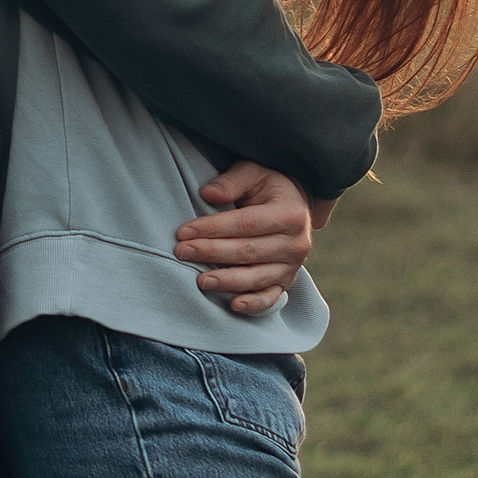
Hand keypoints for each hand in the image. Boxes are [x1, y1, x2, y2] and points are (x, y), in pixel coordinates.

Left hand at [173, 162, 326, 317]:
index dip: (213, 229)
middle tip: (181, 252)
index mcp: (290, 214)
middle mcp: (296, 243)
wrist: (294, 204)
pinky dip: (253, 304)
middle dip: (211, 253)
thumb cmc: (268, 186)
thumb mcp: (253, 172)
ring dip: (227, 281)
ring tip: (200, 281)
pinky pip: (270, 298)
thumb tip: (207, 194)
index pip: (246, 224)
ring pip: (256, 278)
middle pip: (248, 251)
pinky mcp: (286, 282)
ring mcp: (293, 266)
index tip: (184, 232)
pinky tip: (233, 305)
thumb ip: (231, 181)